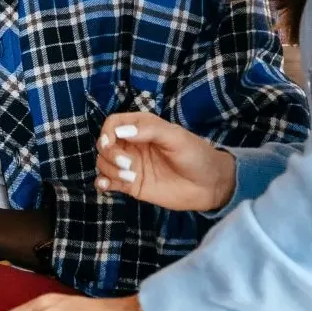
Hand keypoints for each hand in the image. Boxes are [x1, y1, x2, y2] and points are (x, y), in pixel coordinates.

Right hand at [95, 112, 234, 212]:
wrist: (210, 186)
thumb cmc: (196, 155)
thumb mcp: (176, 137)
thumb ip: (149, 131)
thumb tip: (120, 131)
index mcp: (142, 128)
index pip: (113, 124)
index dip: (107, 132)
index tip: (111, 143)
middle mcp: (133, 145)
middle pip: (104, 144)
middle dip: (109, 153)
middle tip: (127, 164)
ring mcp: (131, 165)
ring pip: (104, 163)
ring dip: (109, 169)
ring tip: (130, 177)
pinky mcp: (131, 185)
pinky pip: (108, 181)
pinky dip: (102, 183)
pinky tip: (107, 186)